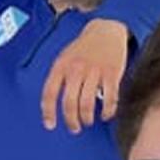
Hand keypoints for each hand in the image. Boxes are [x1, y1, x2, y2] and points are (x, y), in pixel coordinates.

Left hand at [40, 18, 127, 132]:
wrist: (106, 31)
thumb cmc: (83, 48)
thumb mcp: (64, 58)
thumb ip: (58, 78)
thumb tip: (51, 104)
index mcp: (61, 66)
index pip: (49, 93)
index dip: (48, 112)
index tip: (50, 125)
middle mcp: (76, 69)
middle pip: (69, 103)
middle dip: (71, 120)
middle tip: (74, 128)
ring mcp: (94, 71)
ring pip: (87, 104)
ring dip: (87, 118)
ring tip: (88, 121)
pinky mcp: (112, 74)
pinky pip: (109, 99)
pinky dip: (107, 111)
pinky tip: (105, 115)